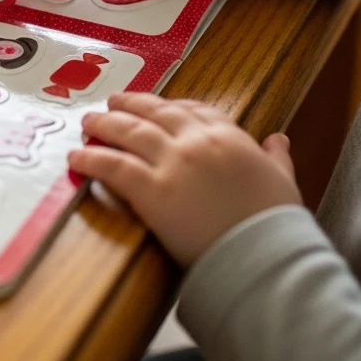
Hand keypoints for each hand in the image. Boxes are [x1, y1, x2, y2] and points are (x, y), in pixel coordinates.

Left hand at [68, 92, 301, 266]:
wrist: (264, 258)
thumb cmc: (276, 225)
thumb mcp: (284, 182)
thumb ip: (276, 157)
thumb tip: (278, 139)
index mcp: (230, 137)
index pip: (194, 110)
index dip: (170, 105)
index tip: (156, 105)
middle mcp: (197, 141)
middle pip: (155, 113)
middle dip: (131, 105)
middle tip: (113, 102)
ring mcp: (172, 163)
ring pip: (130, 132)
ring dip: (105, 124)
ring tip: (89, 122)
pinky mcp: (151, 191)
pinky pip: (114, 167)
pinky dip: (92, 159)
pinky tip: (76, 157)